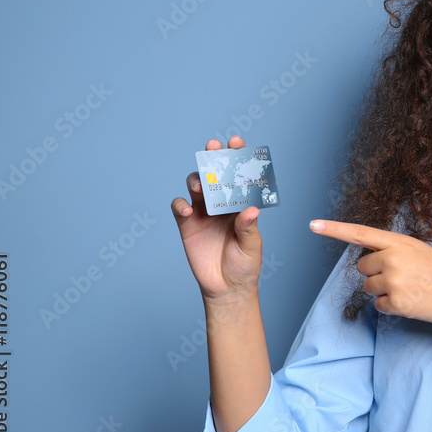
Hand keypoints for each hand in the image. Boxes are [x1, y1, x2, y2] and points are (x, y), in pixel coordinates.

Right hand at [171, 136, 262, 302]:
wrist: (227, 288)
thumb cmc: (245, 265)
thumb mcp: (252, 246)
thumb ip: (248, 228)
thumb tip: (250, 210)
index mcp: (241, 203)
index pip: (239, 176)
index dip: (237, 158)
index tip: (236, 143)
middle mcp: (221, 204)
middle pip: (214, 174)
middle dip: (214, 158)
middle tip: (214, 147)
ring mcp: (203, 212)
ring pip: (196, 186)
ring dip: (197, 179)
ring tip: (201, 185)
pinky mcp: (187, 225)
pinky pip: (179, 207)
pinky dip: (180, 203)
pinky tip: (187, 208)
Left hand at [309, 219, 431, 330]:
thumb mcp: (417, 251)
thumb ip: (391, 251)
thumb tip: (366, 263)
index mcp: (398, 241)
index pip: (360, 233)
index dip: (334, 229)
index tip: (313, 225)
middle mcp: (392, 258)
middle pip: (361, 267)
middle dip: (376, 273)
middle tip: (402, 276)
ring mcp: (393, 281)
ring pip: (368, 287)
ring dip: (383, 291)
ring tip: (409, 288)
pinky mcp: (395, 302)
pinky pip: (378, 305)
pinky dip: (390, 306)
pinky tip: (411, 301)